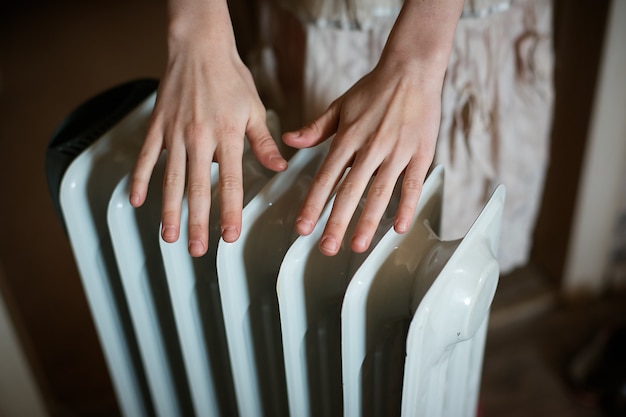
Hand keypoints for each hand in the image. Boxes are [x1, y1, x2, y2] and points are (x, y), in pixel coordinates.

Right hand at [130, 35, 286, 256]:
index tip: (229, 236)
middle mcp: (199, 138)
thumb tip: (279, 168)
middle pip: (198, 189)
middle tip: (196, 249)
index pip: (230, 183)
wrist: (199, 48)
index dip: (230, 212)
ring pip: (171, 180)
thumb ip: (264, 143)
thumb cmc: (230, 78)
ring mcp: (174, 134)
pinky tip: (136, 201)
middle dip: (198, 222)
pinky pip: (146, 158)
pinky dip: (139, 180)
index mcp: (227, 136)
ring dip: (170, 211)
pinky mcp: (157, 127)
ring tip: (169, 236)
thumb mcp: (255, 110)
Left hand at [283, 59, 442, 255]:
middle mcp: (371, 146)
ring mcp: (397, 151)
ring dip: (368, 221)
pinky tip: (398, 228)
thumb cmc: (374, 89)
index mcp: (348, 137)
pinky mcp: (421, 152)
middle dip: (337, 222)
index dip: (313, 204)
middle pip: (350, 190)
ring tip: (358, 246)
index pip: (326, 177)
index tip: (303, 227)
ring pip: (380, 191)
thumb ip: (315, 128)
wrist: (412, 69)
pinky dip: (406, 206)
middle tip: (327, 248)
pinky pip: (413, 183)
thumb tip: (288, 140)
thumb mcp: (340, 105)